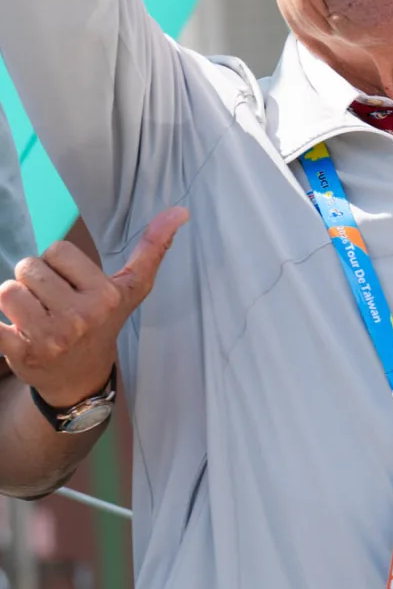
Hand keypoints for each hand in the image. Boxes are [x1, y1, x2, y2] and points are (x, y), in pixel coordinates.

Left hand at [0, 207, 186, 408]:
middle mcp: (79, 316)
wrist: (79, 377)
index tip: (69, 284)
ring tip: (29, 314)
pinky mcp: (20, 353)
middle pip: (29, 268)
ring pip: (7, 291)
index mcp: (105, 295)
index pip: (58, 250)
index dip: (58, 264)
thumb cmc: (104, 323)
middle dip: (33, 281)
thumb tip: (180, 211)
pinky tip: (9, 328)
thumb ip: (152, 248)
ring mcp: (49, 337)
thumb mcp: (131, 289)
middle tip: (48, 301)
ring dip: (13, 300)